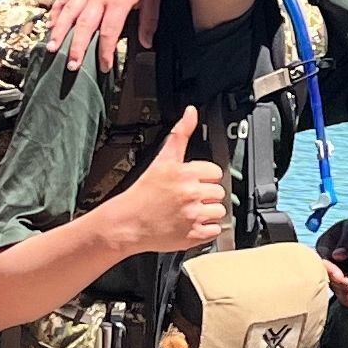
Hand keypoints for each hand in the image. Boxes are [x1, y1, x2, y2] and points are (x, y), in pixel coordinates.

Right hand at [44, 0, 162, 72]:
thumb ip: (148, 22)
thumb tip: (146, 45)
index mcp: (118, 2)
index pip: (108, 33)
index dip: (104, 53)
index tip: (103, 68)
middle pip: (84, 26)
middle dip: (76, 48)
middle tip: (70, 66)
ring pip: (68, 12)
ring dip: (59, 31)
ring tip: (51, 47)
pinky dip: (56, 10)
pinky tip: (51, 22)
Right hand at [100, 109, 227, 256]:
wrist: (127, 223)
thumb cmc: (142, 194)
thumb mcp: (162, 159)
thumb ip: (181, 134)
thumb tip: (191, 112)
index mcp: (185, 173)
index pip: (215, 172)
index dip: (205, 177)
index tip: (194, 182)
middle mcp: (191, 193)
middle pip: (219, 192)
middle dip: (207, 194)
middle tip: (190, 198)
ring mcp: (194, 215)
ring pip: (220, 211)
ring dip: (209, 212)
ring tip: (191, 211)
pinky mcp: (194, 235)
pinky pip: (216, 229)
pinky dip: (207, 229)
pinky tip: (192, 223)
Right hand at [318, 249, 347, 308]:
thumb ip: (347, 239)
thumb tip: (337, 256)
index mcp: (325, 245)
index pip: (322, 260)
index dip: (330, 270)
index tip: (340, 276)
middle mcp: (329, 261)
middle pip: (329, 277)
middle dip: (341, 284)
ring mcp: (339, 272)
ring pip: (337, 287)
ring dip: (346, 294)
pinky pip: (345, 293)